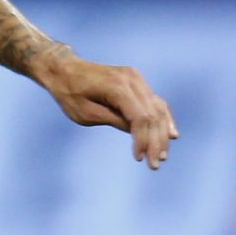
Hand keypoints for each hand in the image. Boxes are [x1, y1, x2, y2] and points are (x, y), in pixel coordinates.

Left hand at [34, 48, 178, 167]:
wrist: (65, 70)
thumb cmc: (70, 94)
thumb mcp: (87, 113)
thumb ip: (114, 121)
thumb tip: (139, 135)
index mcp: (117, 86)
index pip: (140, 117)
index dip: (142, 140)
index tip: (138, 158)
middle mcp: (131, 79)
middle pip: (152, 114)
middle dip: (155, 141)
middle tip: (155, 164)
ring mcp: (136, 78)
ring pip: (157, 108)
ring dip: (162, 133)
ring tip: (162, 156)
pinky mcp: (137, 81)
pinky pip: (154, 102)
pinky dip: (162, 119)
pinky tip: (170, 135)